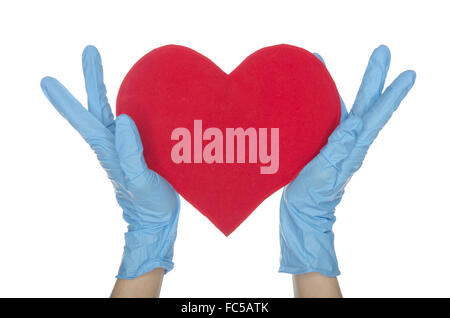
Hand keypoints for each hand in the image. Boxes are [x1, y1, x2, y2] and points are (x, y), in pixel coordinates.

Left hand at [41, 46, 179, 278]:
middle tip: (90, 51)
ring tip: (101, 67)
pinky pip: (131, 122)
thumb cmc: (147, 206)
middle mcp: (113, 145)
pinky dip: (129, 105)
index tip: (47, 80)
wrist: (157, 221)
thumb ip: (130, 154)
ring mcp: (126, 147)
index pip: (84, 120)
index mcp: (109, 150)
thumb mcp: (139, 183)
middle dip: (93, 78)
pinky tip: (134, 100)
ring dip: (106, 87)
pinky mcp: (139, 150)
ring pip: (113, 111)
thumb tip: (124, 120)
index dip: (66, 100)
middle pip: (97, 106)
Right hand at [279, 45, 415, 275]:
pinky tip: (315, 91)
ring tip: (336, 64)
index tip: (409, 74)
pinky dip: (324, 98)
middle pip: (366, 103)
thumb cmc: (313, 196)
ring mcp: (337, 141)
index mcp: (354, 147)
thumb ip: (339, 149)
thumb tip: (355, 122)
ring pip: (348, 106)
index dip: (392, 94)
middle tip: (382, 51)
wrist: (302, 210)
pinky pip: (328, 115)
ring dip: (351, 83)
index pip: (377, 115)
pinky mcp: (323, 144)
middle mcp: (350, 140)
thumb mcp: (326, 174)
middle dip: (374, 77)